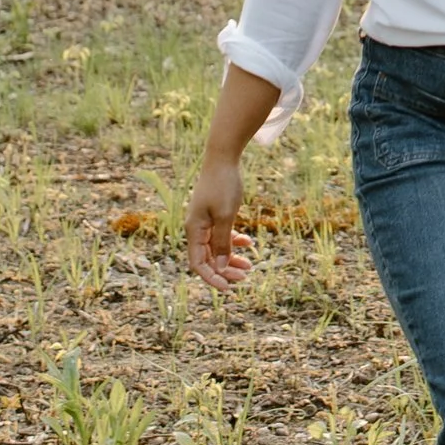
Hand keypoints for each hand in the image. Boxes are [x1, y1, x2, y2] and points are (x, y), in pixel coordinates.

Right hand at [185, 151, 253, 292]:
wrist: (223, 157)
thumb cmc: (223, 185)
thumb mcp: (226, 216)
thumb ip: (222, 243)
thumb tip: (219, 269)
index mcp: (194, 230)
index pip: (198, 264)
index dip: (212, 278)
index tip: (229, 288)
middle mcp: (196, 228)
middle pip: (207, 258)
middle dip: (225, 270)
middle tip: (245, 277)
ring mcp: (205, 221)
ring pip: (216, 248)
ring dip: (231, 258)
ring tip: (250, 266)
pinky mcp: (214, 213)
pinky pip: (221, 234)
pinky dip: (233, 241)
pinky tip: (248, 243)